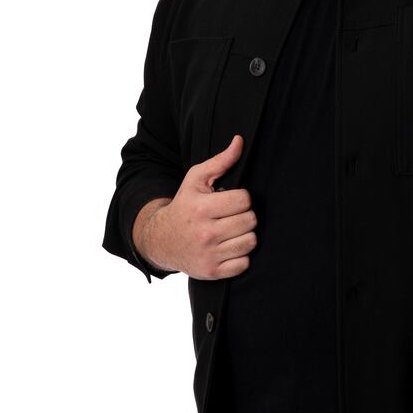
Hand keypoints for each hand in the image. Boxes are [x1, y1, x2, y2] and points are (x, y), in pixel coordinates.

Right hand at [140, 134, 258, 279]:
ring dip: (245, 235)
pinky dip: (241, 256)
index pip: (244, 200)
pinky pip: (244, 263)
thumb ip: (220, 161)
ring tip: (232, 231)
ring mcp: (209, 255)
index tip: (232, 200)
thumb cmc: (184, 207)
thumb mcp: (196, 180)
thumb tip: (240, 141)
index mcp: (202, 208)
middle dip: (244, 216)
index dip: (242, 198)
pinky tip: (228, 247)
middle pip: (250, 220)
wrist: (161, 240)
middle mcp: (205, 233)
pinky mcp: (212, 272)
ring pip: (250, 242)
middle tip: (232, 216)